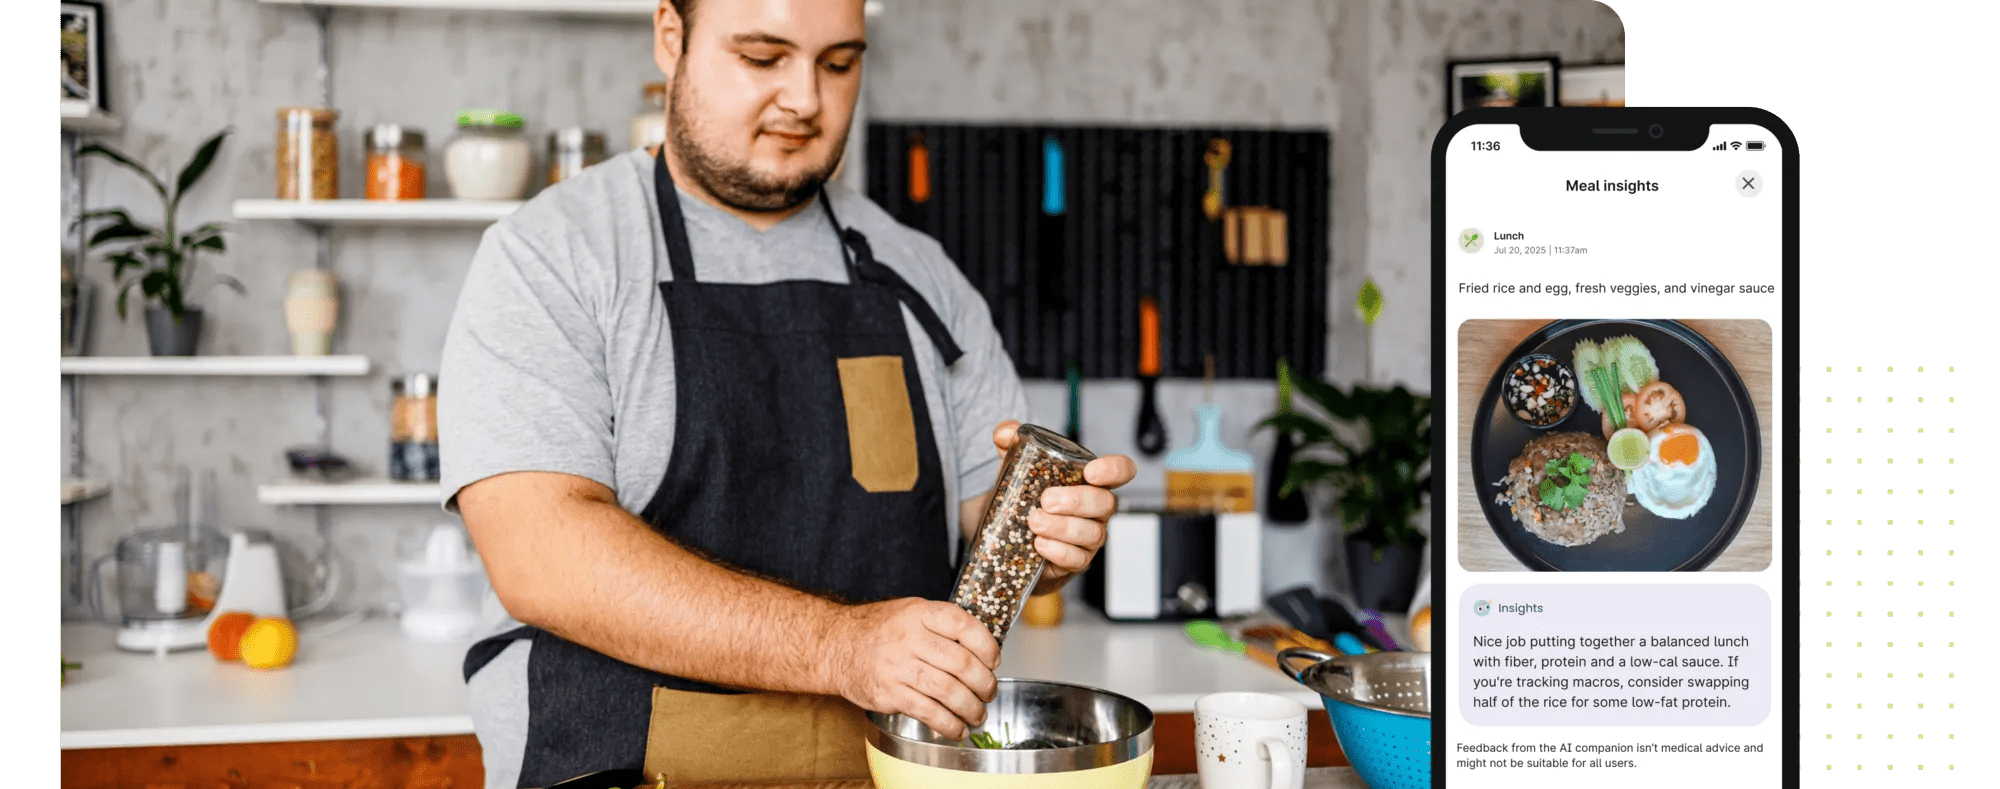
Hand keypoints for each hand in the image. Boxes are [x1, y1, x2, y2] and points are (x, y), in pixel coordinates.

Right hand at [820, 598, 999, 739]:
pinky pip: (928, 712)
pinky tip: (957, 728)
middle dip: (984, 684)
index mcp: (919, 614)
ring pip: (948, 691)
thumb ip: (942, 625)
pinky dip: (948, 724)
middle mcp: (909, 639)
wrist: (836, 646)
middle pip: (961, 664)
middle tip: (989, 692)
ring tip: (978, 714)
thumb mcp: (911, 612)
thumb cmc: (879, 630)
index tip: (994, 660)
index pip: (963, 625)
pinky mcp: (889, 693)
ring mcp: (897, 667)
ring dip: (971, 708)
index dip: (986, 645)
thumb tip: (982, 649)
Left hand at [990, 421, 1137, 593]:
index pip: (1120, 471)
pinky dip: (1058, 551)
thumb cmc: (1025, 497)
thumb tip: (1005, 432)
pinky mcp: (1075, 561)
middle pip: (1106, 503)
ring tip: (1033, 522)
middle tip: (1045, 500)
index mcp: (1090, 481)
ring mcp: (1089, 537)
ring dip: (1062, 527)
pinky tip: (1039, 544)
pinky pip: (1078, 559)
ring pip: (1092, 533)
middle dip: (1076, 501)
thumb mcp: (1016, 467)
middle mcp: (1096, 509)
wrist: (1009, 537)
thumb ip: (1011, 444)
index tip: (1090, 472)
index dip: (1114, 469)